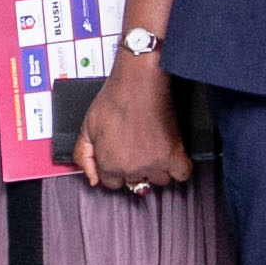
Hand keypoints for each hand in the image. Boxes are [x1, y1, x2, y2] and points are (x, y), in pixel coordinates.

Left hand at [74, 47, 190, 193]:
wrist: (139, 81)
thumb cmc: (115, 98)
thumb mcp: (87, 126)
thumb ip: (83, 155)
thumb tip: (92, 179)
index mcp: (108, 163)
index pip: (113, 183)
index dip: (117, 168)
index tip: (124, 157)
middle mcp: (131, 168)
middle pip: (136, 182)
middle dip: (136, 168)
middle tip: (139, 147)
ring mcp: (153, 164)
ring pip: (159, 180)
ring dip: (158, 168)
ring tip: (155, 148)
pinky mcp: (174, 155)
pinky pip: (182, 175)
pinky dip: (179, 168)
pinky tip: (173, 157)